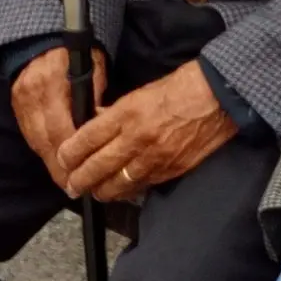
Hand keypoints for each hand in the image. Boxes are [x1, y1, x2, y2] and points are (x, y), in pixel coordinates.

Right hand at [12, 45, 108, 183]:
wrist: (41, 35)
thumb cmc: (74, 51)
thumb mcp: (93, 66)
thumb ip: (95, 95)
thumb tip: (100, 126)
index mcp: (52, 82)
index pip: (60, 128)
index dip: (71, 155)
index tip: (82, 172)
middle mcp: (31, 94)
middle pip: (44, 141)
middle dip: (59, 168)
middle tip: (73, 189)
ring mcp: (20, 100)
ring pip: (35, 141)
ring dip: (50, 163)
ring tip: (65, 182)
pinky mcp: (15, 105)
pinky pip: (29, 134)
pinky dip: (42, 150)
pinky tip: (53, 162)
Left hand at [55, 59, 237, 200]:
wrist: (218, 97)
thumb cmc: (181, 87)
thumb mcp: (141, 92)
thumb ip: (117, 112)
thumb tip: (97, 124)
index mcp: (127, 113)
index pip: (87, 138)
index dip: (70, 153)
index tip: (62, 159)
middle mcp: (136, 138)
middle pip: (97, 167)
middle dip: (79, 179)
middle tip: (70, 185)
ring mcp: (153, 157)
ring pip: (117, 184)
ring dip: (100, 191)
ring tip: (92, 193)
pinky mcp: (170, 170)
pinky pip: (140, 186)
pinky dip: (126, 191)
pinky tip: (119, 191)